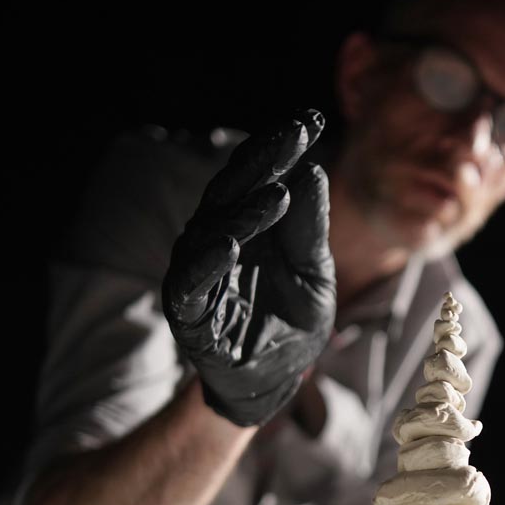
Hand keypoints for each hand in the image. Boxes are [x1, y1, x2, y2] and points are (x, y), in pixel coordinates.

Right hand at [162, 110, 336, 426]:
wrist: (279, 382)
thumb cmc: (294, 322)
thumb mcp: (316, 272)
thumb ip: (310, 228)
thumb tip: (312, 169)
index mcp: (247, 228)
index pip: (256, 179)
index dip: (278, 150)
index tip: (309, 123)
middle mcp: (216, 244)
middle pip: (228, 194)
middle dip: (261, 164)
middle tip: (293, 137)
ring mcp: (198, 278)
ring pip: (206, 233)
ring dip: (240, 213)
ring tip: (276, 195)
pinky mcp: (189, 316)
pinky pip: (188, 286)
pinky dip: (205, 264)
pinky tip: (229, 245)